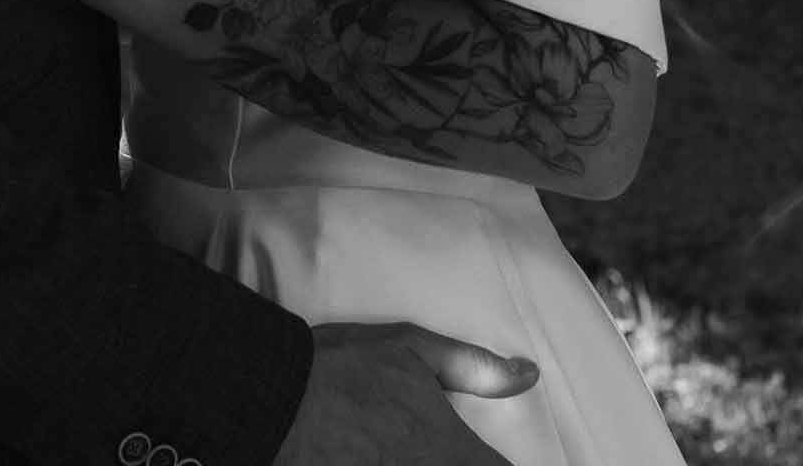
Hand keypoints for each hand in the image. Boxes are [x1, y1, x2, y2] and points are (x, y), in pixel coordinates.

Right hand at [272, 322, 538, 465]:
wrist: (272, 399)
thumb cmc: (342, 369)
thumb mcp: (409, 349)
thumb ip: (473, 367)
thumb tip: (530, 375)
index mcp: (452, 451)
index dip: (491, 462)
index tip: (476, 451)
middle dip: (460, 460)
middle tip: (425, 445)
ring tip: (401, 450)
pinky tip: (380, 460)